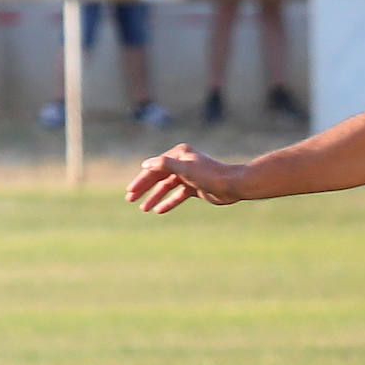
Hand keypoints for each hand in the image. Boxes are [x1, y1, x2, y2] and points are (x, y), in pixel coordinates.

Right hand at [126, 144, 242, 212]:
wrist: (233, 185)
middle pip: (158, 177)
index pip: (154, 168)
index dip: (141, 180)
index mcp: (178, 154)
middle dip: (145, 188)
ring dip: (155, 197)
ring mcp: (189, 175)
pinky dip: (169, 202)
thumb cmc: (210, 174)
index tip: (130, 192)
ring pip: (167, 187)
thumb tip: (145, 164)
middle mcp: (182, 163)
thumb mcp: (185, 168)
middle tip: (130, 199)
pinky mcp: (195, 187)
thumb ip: (164, 165)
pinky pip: (178, 195)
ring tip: (144, 209)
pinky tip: (159, 210)